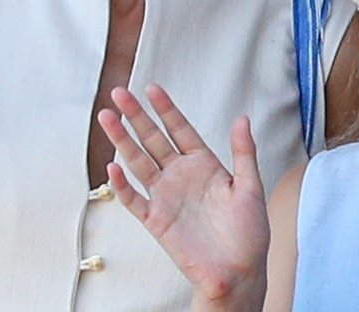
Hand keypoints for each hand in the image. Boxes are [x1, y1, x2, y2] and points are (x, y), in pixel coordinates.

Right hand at [100, 85, 269, 303]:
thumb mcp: (251, 187)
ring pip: (138, 163)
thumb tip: (242, 118)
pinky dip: (121, 185)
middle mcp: (181, 177)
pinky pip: (134, 200)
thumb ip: (243, 152)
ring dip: (122, 141)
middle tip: (119, 93)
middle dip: (136, 117)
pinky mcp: (156, 220)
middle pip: (153, 140)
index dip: (166, 109)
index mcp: (204, 165)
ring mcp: (166, 197)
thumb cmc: (249, 232)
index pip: (180, 130)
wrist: (238, 270)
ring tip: (107, 118)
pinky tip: (112, 167)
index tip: (152, 89)